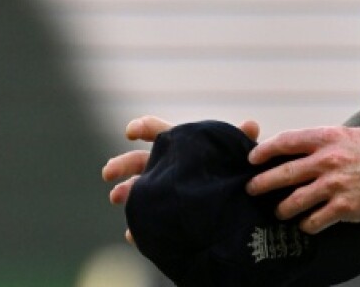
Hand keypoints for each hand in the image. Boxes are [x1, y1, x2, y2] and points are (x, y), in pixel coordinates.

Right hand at [101, 115, 260, 243]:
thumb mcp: (238, 157)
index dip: (144, 127)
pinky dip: (140, 226)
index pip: (159, 132)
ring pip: (139, 191)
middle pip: (139, 161)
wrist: (235, 206)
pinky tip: (134, 233)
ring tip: (117, 197)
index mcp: (181, 146)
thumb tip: (252, 125)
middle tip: (107, 172)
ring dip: (126, 192)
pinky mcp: (165, 214)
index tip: (131, 131)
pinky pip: (149, 220)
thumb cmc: (234, 172)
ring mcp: (163, 191)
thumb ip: (241, 142)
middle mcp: (167, 167)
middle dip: (122, 164)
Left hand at [246, 126, 359, 233]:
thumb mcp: (353, 136)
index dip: (265, 151)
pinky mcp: (344, 208)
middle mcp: (328, 160)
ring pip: (293, 201)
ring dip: (282, 209)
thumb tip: (305, 147)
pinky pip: (313, 221)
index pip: (286, 141)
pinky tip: (306, 225)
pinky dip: (306, 225)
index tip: (253, 159)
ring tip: (279, 212)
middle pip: (283, 173)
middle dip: (261, 184)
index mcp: (329, 138)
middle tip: (252, 189)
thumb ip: (328, 141)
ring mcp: (335, 185)